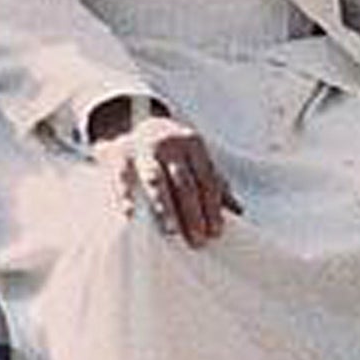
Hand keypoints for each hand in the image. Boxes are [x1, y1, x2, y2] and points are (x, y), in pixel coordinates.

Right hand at [100, 111, 240, 247]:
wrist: (132, 120)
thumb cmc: (171, 148)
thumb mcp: (195, 157)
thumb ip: (214, 182)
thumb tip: (238, 211)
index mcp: (193, 145)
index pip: (207, 179)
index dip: (213, 206)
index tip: (217, 231)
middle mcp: (170, 145)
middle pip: (184, 183)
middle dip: (193, 213)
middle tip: (198, 240)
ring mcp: (144, 149)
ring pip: (157, 180)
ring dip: (165, 207)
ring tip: (172, 231)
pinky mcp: (121, 155)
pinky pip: (123, 177)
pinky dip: (126, 195)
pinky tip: (130, 213)